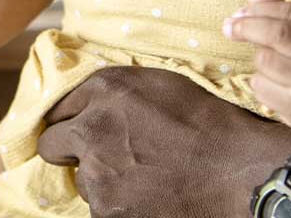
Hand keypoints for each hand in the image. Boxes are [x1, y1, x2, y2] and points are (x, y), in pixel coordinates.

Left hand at [36, 67, 290, 216]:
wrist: (239, 171)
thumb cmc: (207, 123)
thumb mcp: (157, 84)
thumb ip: (111, 91)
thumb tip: (84, 100)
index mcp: (104, 90)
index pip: (57, 107)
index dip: (71, 120)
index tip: (80, 129)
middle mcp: (91, 127)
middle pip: (52, 144)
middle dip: (69, 149)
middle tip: (102, 155)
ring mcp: (97, 172)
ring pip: (81, 179)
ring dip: (100, 179)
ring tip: (142, 176)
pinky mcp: (107, 209)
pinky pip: (100, 207)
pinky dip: (118, 205)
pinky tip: (148, 195)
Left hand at [225, 0, 290, 139]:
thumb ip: (284, 9)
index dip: (261, 8)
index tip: (240, 12)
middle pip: (279, 34)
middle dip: (247, 27)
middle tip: (229, 27)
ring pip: (266, 61)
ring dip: (260, 59)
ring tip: (276, 66)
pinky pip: (261, 87)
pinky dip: (260, 82)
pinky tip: (279, 86)